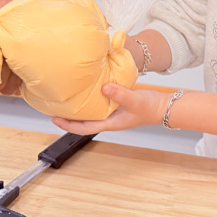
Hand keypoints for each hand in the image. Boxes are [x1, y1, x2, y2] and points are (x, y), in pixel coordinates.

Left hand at [52, 84, 168, 134]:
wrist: (163, 106)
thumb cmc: (150, 108)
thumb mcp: (134, 100)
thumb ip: (120, 94)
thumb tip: (104, 87)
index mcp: (110, 123)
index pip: (84, 128)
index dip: (68, 125)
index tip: (55, 119)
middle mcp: (108, 119)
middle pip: (83, 122)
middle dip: (68, 118)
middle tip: (54, 108)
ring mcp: (112, 112)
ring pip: (90, 113)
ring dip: (78, 108)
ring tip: (66, 100)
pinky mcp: (115, 103)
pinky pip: (98, 103)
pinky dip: (89, 98)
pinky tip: (86, 90)